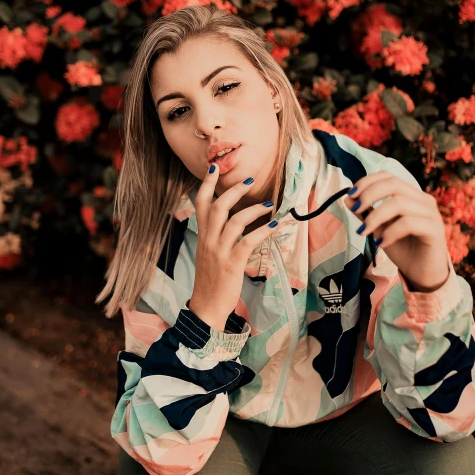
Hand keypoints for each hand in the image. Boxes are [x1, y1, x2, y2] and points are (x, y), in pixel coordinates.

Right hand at [189, 161, 278, 326]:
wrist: (207, 307)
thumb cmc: (211, 280)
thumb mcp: (207, 253)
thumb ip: (215, 236)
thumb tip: (229, 221)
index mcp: (202, 236)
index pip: (200, 204)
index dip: (206, 184)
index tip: (214, 167)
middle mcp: (208, 240)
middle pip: (218, 206)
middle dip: (234, 189)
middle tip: (250, 179)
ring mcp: (219, 251)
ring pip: (234, 221)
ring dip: (254, 209)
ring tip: (269, 204)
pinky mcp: (232, 264)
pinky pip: (247, 242)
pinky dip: (262, 231)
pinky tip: (274, 226)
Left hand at [344, 171, 450, 291]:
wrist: (422, 274)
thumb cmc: (403, 249)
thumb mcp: (379, 230)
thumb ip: (366, 214)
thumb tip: (348, 199)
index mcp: (410, 195)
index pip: (388, 177)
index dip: (367, 181)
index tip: (351, 195)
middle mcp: (423, 200)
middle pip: (393, 184)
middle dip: (369, 194)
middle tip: (355, 210)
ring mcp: (431, 213)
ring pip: (399, 203)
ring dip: (376, 216)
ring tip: (364, 232)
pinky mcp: (435, 229)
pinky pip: (409, 223)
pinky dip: (390, 232)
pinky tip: (381, 244)